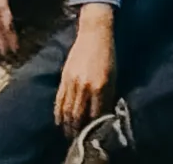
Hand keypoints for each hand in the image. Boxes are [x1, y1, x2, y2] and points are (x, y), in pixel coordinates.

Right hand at [53, 14, 112, 129]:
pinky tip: (59, 121)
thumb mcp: (113, 75)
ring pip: (68, 110)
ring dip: (67, 125)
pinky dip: (58, 112)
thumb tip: (105, 113)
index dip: (95, 127)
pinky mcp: (64, 77)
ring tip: (68, 134)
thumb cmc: (108, 54)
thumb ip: (108, 95)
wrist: (94, 33)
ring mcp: (73, 82)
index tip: (95, 135)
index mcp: (101, 86)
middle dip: (78, 130)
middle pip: (79, 116)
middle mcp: (85, 86)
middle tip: (79, 139)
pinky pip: (59, 99)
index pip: (97, 114)